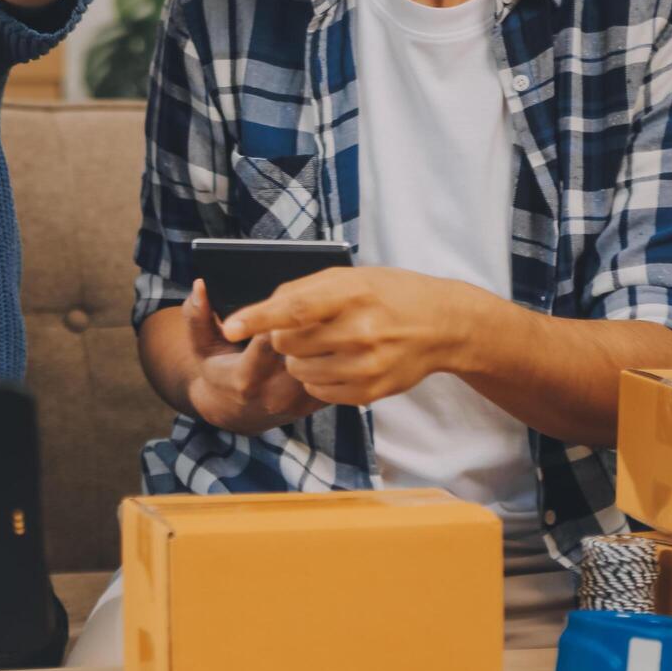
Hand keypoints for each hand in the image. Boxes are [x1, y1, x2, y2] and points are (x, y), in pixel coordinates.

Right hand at [183, 280, 326, 435]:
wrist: (234, 412)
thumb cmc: (219, 370)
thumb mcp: (201, 345)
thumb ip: (197, 315)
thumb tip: (199, 286)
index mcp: (246, 378)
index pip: (273, 341)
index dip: (284, 316)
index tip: (290, 298)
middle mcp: (275, 394)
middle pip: (306, 350)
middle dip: (312, 324)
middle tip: (319, 301)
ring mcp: (298, 403)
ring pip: (325, 362)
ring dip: (328, 338)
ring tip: (329, 315)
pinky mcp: (315, 406)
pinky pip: (334, 375)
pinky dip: (334, 355)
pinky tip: (332, 336)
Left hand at [222, 267, 491, 406]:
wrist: (441, 325)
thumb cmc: (389, 294)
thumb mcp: (351, 277)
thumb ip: (305, 291)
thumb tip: (262, 311)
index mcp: (352, 293)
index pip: (294, 308)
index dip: (257, 318)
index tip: (230, 327)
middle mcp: (360, 332)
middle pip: (288, 343)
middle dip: (284, 336)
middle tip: (305, 328)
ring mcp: (365, 366)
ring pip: (298, 370)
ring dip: (299, 359)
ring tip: (326, 344)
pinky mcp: (368, 392)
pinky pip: (317, 390)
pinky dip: (317, 377)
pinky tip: (338, 362)